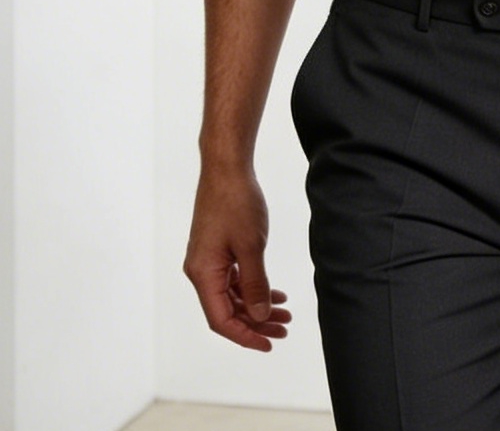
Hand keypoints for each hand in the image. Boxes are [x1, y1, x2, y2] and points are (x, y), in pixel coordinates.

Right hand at [183, 164, 291, 350]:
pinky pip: (232, 279)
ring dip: (256, 305)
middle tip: (284, 330)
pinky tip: (273, 292)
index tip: (269, 344)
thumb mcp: (251, 246)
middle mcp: (201, 271)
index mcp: (203, 274)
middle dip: (256, 322)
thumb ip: (255, 284)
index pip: (221, 320)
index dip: (245, 336)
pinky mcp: (216, 250)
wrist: (226, 168)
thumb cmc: (236, 202)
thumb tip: (260, 316)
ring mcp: (208, 260)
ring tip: (285, 313)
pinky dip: (252, 287)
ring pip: (232, 295)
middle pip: (227, 310)